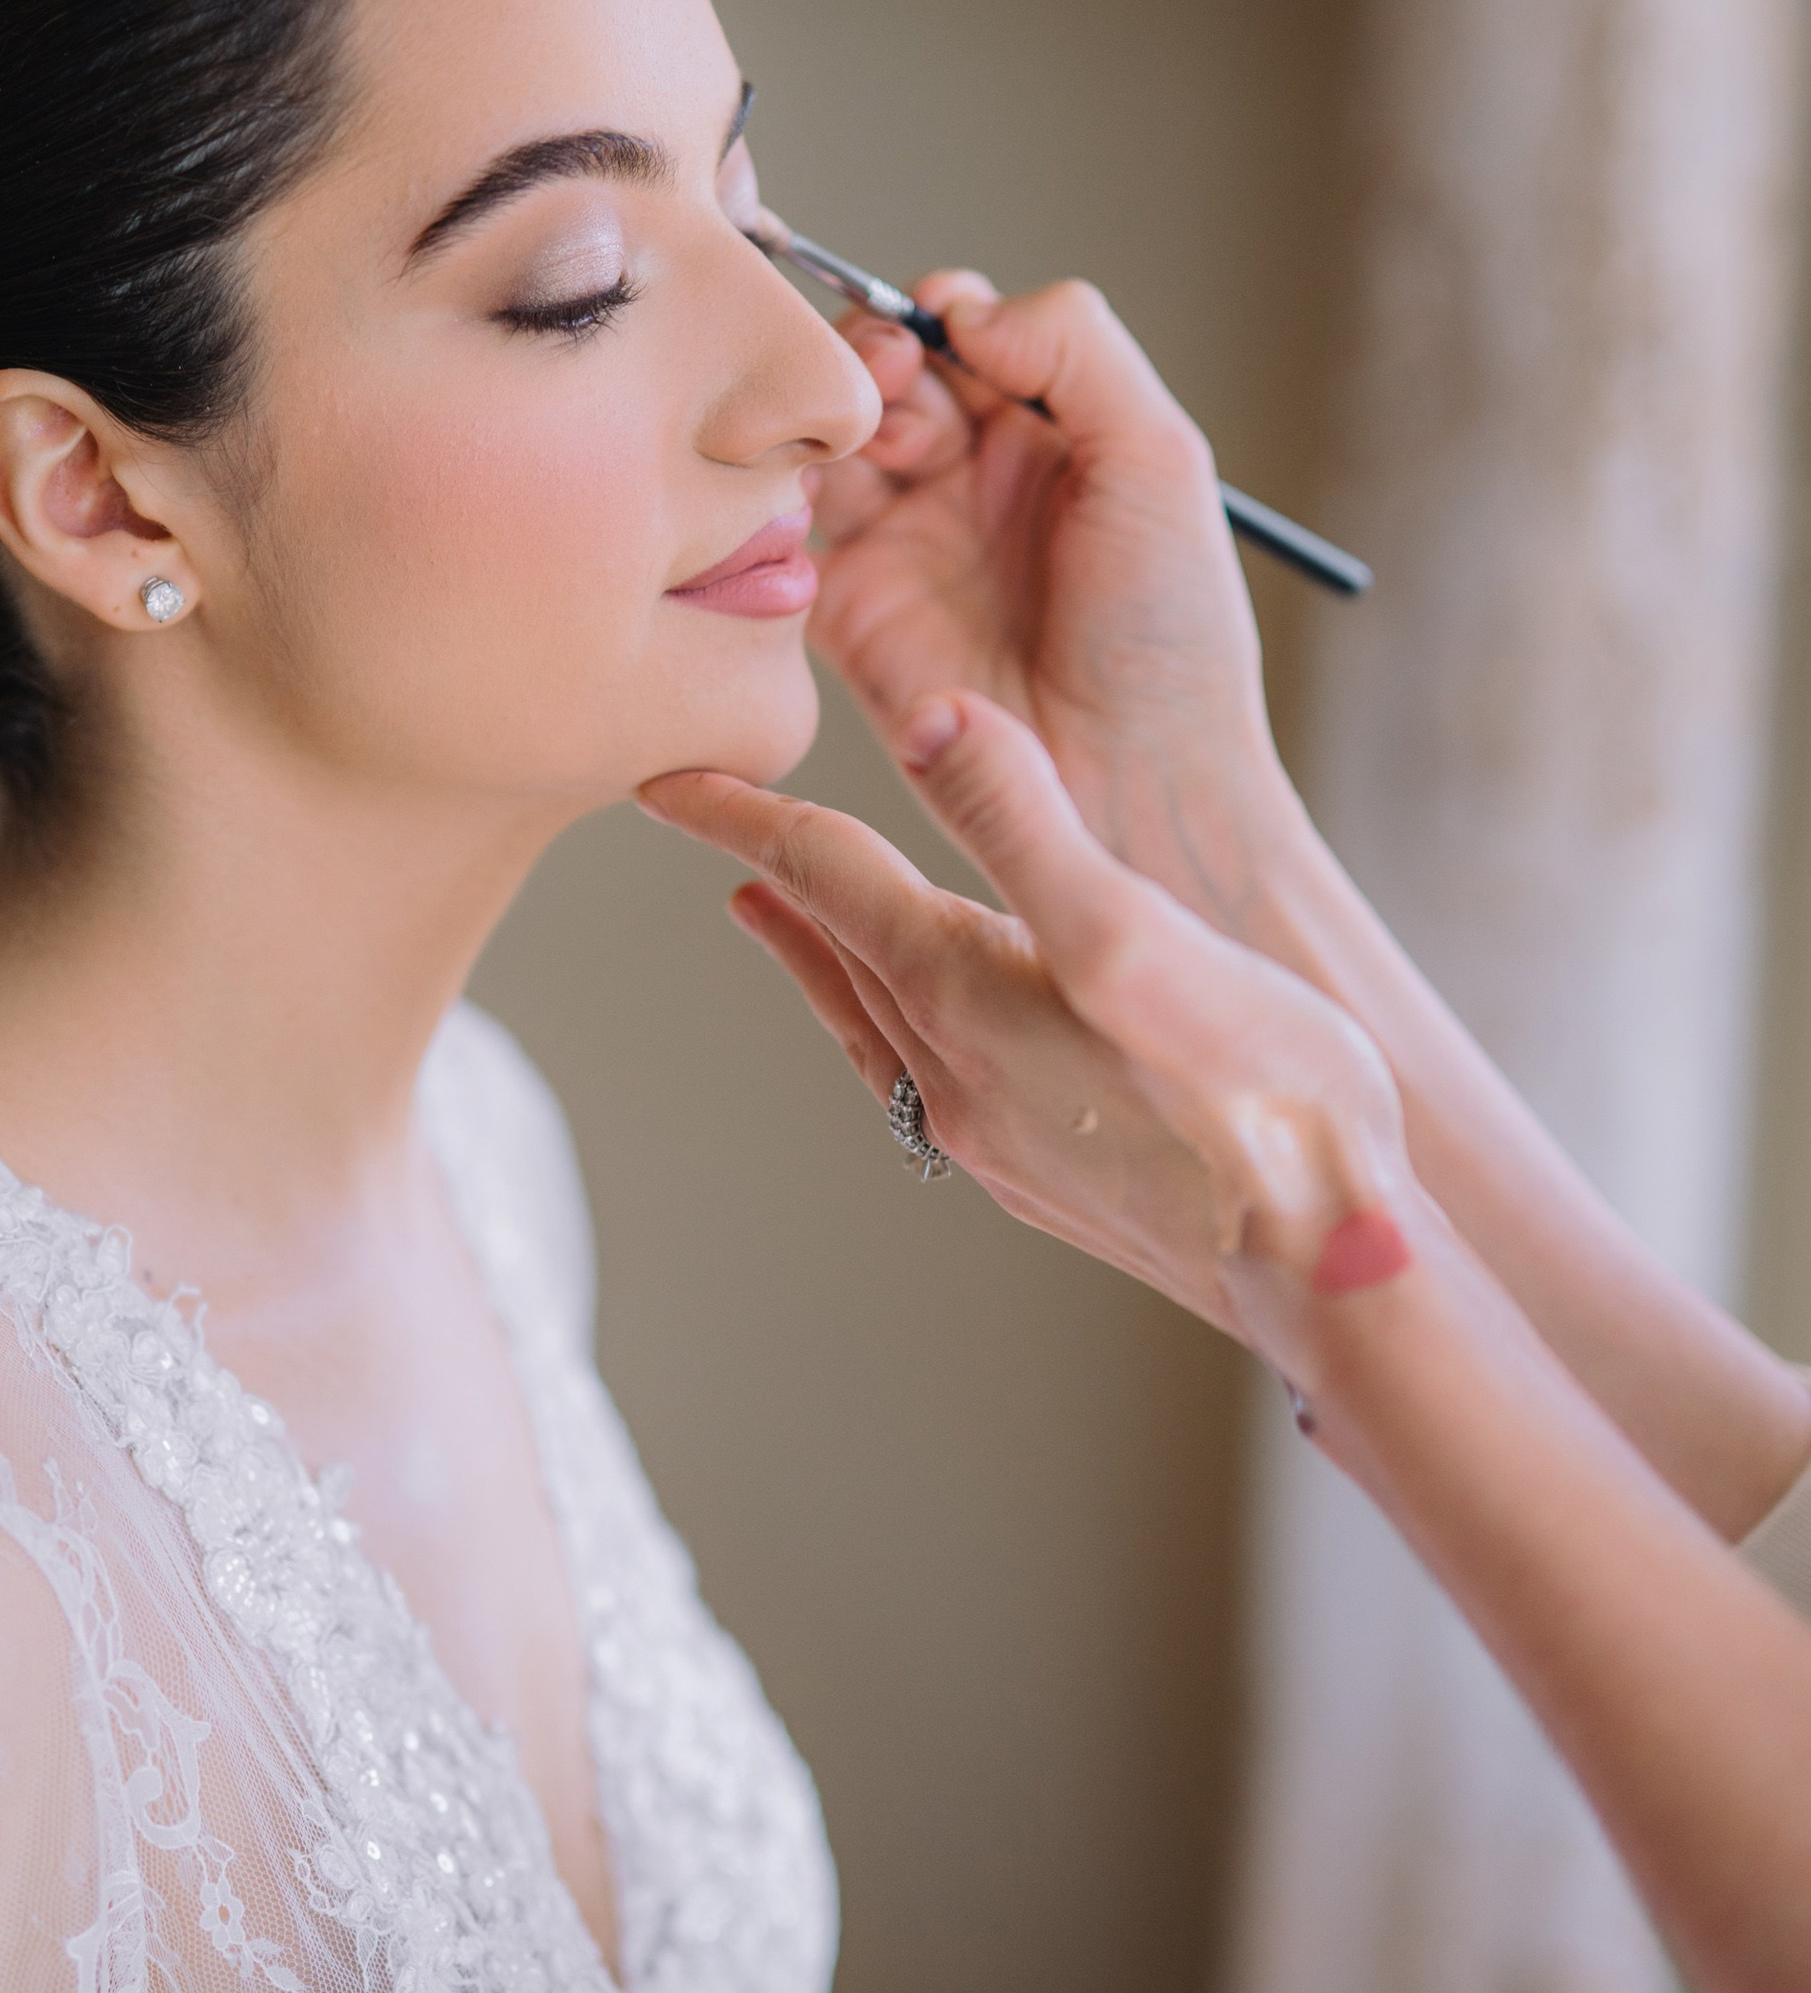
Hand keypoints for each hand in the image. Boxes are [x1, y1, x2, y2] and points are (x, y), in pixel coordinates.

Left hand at [639, 692, 1421, 1393]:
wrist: (1330, 1272)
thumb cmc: (1259, 1097)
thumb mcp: (1132, 931)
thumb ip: (1022, 820)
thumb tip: (924, 719)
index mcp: (964, 995)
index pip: (824, 874)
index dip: (742, 812)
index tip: (662, 778)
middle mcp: (956, 1074)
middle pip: (834, 948)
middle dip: (772, 875)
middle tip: (708, 824)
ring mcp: (996, 1141)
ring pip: (874, 1020)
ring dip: (819, 956)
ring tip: (775, 914)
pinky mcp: (1048, 1183)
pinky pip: (928, 1082)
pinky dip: (890, 1024)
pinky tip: (923, 1032)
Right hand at [811, 276, 1301, 938]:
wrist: (1133, 784)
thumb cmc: (1169, 638)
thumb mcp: (1159, 458)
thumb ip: (1075, 346)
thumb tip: (962, 308)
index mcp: (1050, 438)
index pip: (962, 335)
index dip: (933, 316)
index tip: (932, 328)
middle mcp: (971, 484)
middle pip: (883, 376)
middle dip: (872, 360)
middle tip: (887, 382)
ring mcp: (905, 546)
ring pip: (829, 444)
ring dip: (827, 423)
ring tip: (861, 444)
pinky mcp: (849, 614)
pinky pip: (786, 534)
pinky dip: (779, 495)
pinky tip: (806, 489)